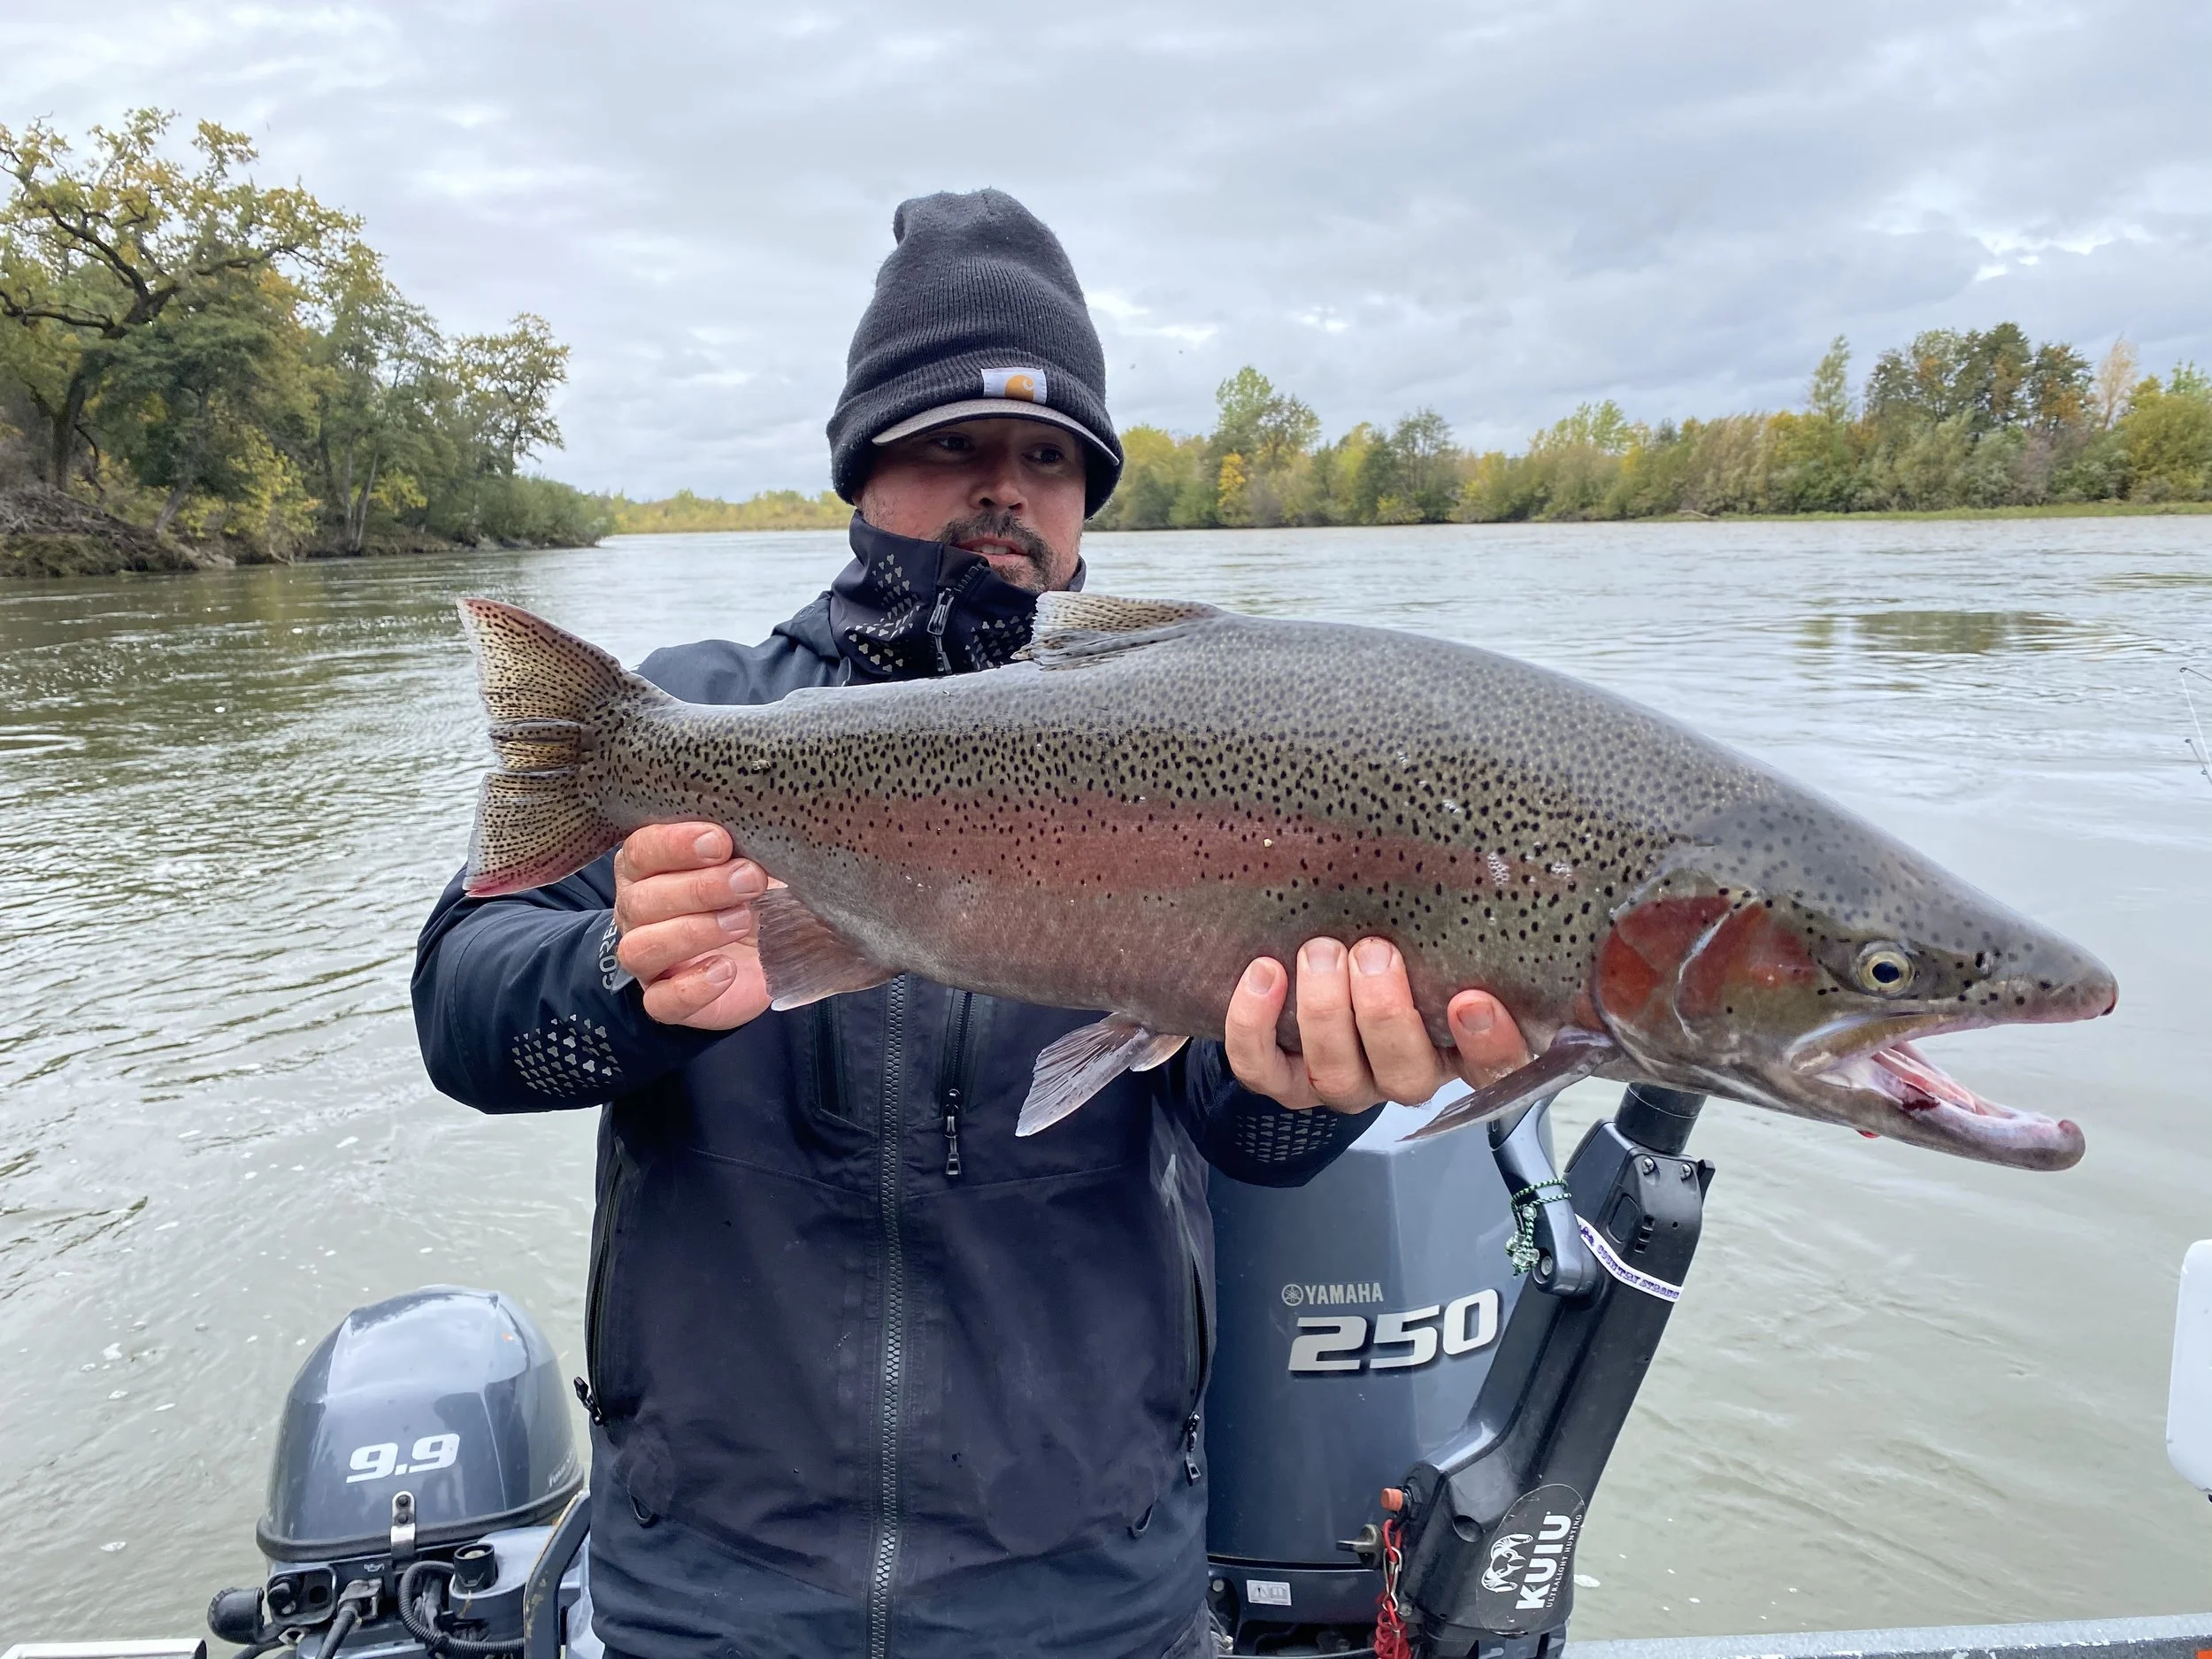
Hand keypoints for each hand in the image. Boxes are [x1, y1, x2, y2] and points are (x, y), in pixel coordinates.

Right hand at [611, 822, 771, 1029]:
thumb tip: (765, 832)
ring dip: (693, 932)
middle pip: (642, 899)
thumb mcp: (751, 865)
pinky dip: (692, 988)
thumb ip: (745, 849)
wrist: (768, 955)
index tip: (720, 842)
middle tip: (750, 880)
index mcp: (648, 869)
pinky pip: (660, 1001)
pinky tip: (726, 970)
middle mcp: (636, 912)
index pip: (641, 851)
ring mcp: (646, 960)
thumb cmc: (752, 897)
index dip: (675, 845)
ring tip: (742, 921)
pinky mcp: (665, 1001)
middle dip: (699, 888)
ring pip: (642, 948)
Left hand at [1223, 937, 1531, 1112]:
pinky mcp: (1283, 1079)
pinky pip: (1263, 1070)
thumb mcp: (1441, 940)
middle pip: (1405, 1077)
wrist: (1319, 975)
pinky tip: (1265, 975)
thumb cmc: (1399, 950)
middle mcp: (1401, 1074)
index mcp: (1459, 1048)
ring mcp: (1342, 1082)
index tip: (1473, 999)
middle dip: (1386, 1015)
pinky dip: (1255, 1025)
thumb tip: (1499, 868)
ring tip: (1322, 953)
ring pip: (1337, 1077)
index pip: (1496, 1070)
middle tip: (1375, 953)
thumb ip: (1468, 928)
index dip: (1488, 1045)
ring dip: (1327, 1014)